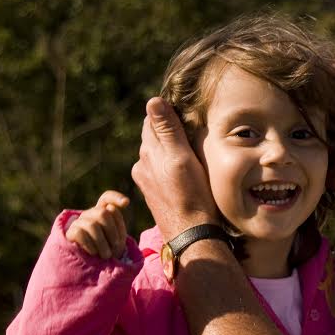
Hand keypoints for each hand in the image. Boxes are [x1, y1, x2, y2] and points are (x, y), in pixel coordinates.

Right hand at [66, 191, 129, 258]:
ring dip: (102, 243)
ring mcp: (79, 222)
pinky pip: (80, 233)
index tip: (126, 203)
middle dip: (112, 231)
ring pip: (92, 225)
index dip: (115, 197)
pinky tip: (93, 252)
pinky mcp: (70, 232)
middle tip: (115, 246)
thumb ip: (117, 224)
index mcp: (104, 212)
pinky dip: (90, 244)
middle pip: (103, 213)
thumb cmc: (110, 250)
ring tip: (106, 255)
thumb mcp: (118, 238)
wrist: (96, 266)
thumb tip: (111, 208)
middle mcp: (90, 214)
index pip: (106, 198)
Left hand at [131, 97, 218, 239]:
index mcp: (149, 151)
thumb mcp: (182, 157)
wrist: (191, 234)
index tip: (183, 111)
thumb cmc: (192, 195)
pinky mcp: (153, 194)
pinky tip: (182, 172)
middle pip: (153, 137)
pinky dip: (168, 167)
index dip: (166, 113)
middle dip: (167, 131)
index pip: (152, 119)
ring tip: (187, 150)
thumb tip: (153, 100)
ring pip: (156, 155)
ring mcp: (146, 181)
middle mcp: (142, 164)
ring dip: (168, 150)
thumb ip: (167, 129)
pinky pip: (159, 172)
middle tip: (188, 128)